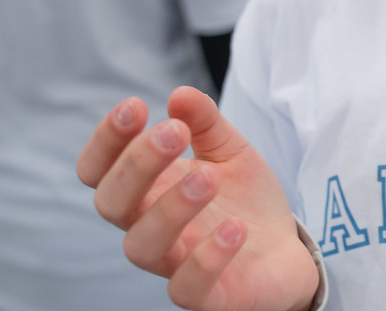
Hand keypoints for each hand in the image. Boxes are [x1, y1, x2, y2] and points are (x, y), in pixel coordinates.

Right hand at [77, 87, 319, 310]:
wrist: (286, 250)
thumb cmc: (245, 199)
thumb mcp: (230, 150)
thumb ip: (206, 122)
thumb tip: (180, 94)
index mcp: (147, 190)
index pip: (99, 171)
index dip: (105, 141)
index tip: (135, 106)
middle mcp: (150, 228)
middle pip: (111, 204)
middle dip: (137, 165)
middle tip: (175, 132)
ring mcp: (173, 264)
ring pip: (141, 246)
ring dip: (170, 208)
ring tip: (208, 177)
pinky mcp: (205, 296)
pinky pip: (187, 287)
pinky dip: (207, 258)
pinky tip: (234, 227)